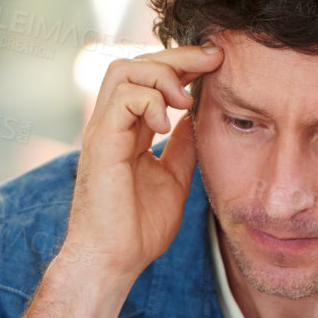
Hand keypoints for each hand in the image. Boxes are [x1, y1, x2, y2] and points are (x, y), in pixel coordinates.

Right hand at [63, 43, 222, 280]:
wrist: (114, 261)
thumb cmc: (138, 228)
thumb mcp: (174, 177)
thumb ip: (183, 145)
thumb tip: (198, 117)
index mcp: (128, 130)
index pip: (149, 78)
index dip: (182, 64)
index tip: (217, 62)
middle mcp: (112, 124)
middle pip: (136, 62)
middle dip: (177, 55)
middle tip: (212, 59)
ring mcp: (103, 131)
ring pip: (124, 70)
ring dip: (162, 74)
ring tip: (185, 99)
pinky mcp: (101, 144)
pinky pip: (123, 100)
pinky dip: (150, 102)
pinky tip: (168, 124)